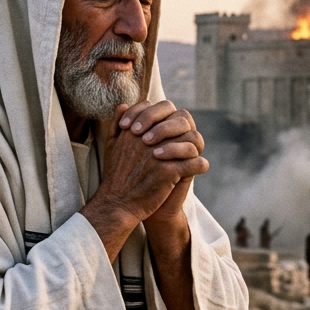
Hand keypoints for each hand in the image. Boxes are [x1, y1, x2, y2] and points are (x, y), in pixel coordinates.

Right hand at [81, 100, 206, 261]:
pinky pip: (195, 163)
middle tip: (181, 139)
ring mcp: (159, 155)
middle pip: (179, 118)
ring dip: (193, 147)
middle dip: (182, 127)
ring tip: (190, 156)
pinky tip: (197, 168)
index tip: (164, 128)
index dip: (165, 115)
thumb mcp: (111, 146)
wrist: (117, 205)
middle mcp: (146, 138)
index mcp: (134, 130)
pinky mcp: (169, 172)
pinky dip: (199, 166)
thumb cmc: (116, 177)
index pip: (158, 107)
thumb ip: (117, 124)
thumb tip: (124, 105)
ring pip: (191, 140)